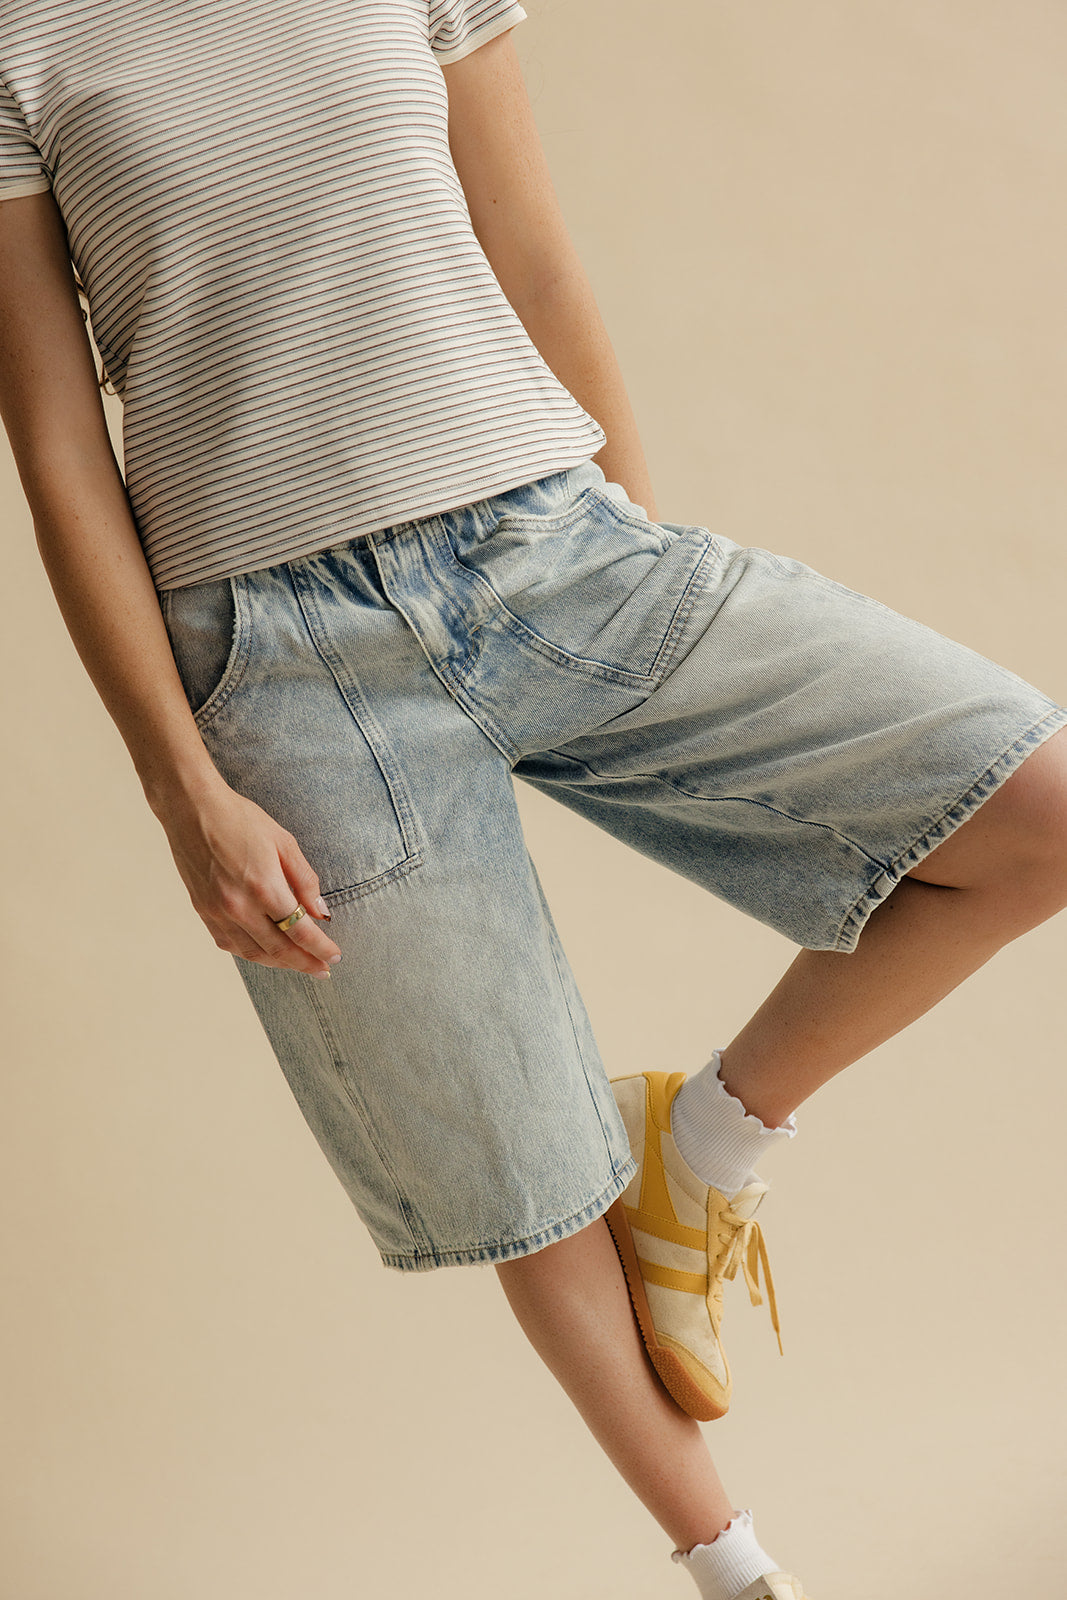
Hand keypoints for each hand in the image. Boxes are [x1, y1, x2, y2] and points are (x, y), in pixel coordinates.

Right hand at [157, 777, 343, 976]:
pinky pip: (231, 945)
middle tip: (323, 970)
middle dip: (305, 963)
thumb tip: (321, 914)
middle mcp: (239, 907)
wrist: (192, 810)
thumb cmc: (241, 820)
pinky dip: (253, 953)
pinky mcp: (203, 913)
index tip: (335, 956)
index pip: (300, 931)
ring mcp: (217, 913)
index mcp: (264, 887)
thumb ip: (305, 881)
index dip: (320, 948)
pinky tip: (267, 952)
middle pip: (279, 949)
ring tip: (299, 964)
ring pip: (253, 953)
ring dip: (279, 963)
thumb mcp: (284, 842)